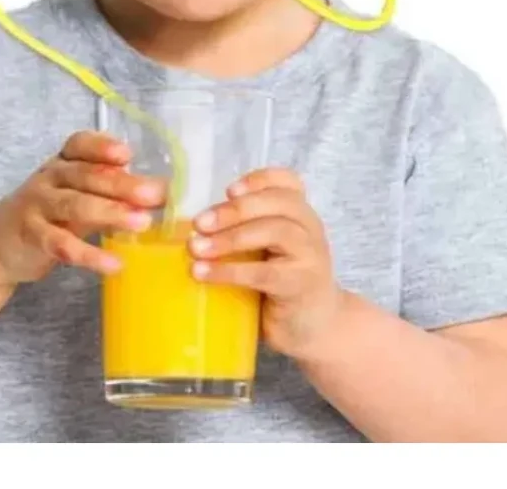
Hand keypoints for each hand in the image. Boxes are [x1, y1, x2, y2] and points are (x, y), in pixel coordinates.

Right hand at [0, 132, 166, 285]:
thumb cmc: (47, 216)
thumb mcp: (75, 196)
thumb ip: (108, 193)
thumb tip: (156, 191)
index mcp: (62, 162)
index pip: (80, 144)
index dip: (102, 146)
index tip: (127, 155)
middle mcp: (49, 177)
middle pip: (87, 175)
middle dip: (123, 184)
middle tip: (154, 194)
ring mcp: (37, 205)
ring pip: (76, 205)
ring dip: (111, 213)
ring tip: (142, 223)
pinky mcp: (31, 236)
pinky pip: (62, 244)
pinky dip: (89, 254)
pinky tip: (113, 264)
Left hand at [187, 167, 343, 360]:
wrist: (315, 326)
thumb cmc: (281, 281)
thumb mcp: (267, 247)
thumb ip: (245, 229)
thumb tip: (192, 222)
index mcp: (300, 213)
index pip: (287, 181)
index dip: (258, 180)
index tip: (227, 189)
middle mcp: (310, 228)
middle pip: (277, 203)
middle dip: (234, 210)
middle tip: (199, 223)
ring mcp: (310, 256)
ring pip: (273, 232)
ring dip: (229, 238)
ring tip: (196, 248)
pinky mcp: (300, 285)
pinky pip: (264, 273)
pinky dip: (230, 271)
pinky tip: (204, 273)